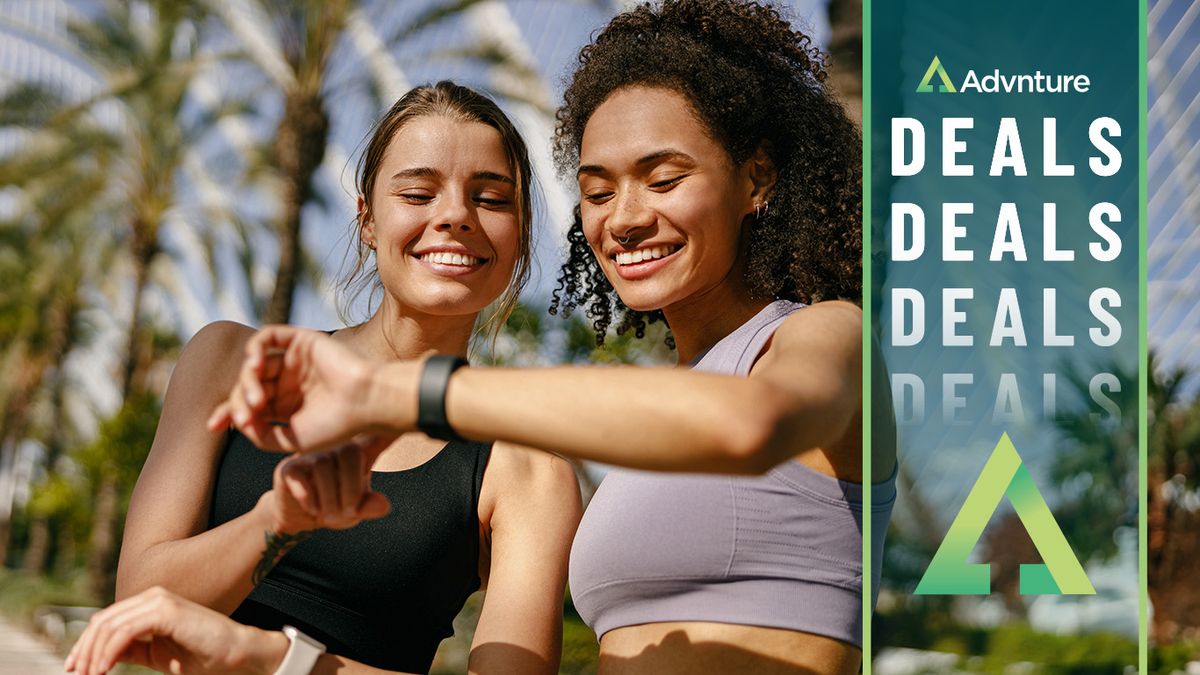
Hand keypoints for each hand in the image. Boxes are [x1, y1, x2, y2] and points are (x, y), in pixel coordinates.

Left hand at [65, 587, 288, 674]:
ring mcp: (159, 601)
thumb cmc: (201, 655)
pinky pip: (126, 631)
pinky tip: (104, 669)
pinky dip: (109, 652)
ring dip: (94, 654)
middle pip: (102, 621)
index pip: (106, 620)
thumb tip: (100, 656)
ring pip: (110, 626)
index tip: (75, 668)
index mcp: (150, 603)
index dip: (85, 644)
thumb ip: (131, 649)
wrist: (235, 653)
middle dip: (84, 650)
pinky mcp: (166, 611)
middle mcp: (152, 596)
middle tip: (77, 674)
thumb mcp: (156, 654)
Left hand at [206, 325, 415, 452]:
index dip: (227, 414)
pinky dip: (255, 348)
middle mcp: (288, 381)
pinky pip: (268, 336)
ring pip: (255, 364)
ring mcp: (294, 361)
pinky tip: (255, 364)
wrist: (365, 403)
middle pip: (247, 385)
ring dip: (247, 381)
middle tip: (248, 416)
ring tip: (259, 399)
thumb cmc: (335, 426)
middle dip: (239, 401)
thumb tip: (237, 422)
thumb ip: (260, 434)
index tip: (211, 427)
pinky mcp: (302, 341)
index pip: (248, 405)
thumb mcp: (291, 440)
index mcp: (287, 405)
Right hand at [269, 435, 392, 533]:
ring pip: (324, 465)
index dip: (386, 430)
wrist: (299, 519)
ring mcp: (309, 454)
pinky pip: (301, 477)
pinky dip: (309, 497)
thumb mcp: (355, 511)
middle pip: (349, 452)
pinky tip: (314, 509)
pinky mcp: (288, 467)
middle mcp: (333, 447)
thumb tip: (384, 506)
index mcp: (355, 452)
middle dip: (352, 488)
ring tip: (330, 515)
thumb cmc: (333, 507)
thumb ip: (368, 507)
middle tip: (349, 512)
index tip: (396, 430)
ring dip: (330, 497)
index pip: (373, 437)